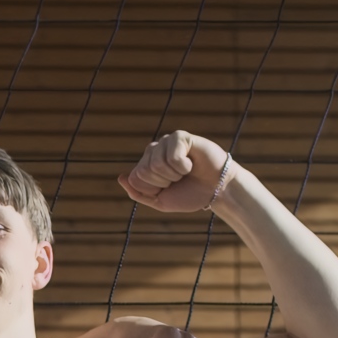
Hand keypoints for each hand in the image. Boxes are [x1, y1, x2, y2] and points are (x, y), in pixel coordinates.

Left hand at [119, 131, 237, 216]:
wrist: (216, 190)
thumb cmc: (189, 194)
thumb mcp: (159, 201)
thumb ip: (138, 192)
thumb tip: (121, 177)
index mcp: (146, 165)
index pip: (134, 178)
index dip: (152, 189)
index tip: (168, 188)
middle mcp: (154, 151)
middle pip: (143, 171)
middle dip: (162, 182)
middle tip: (178, 180)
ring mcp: (167, 142)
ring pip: (156, 164)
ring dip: (174, 175)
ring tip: (186, 172)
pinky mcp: (180, 136)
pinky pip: (172, 157)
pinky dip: (183, 166)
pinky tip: (191, 163)